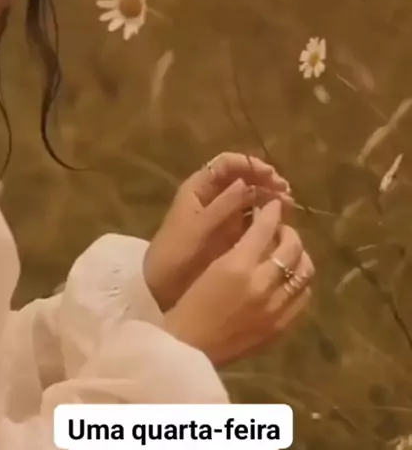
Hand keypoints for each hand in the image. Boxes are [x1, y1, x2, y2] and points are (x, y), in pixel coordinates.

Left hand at [144, 152, 292, 311]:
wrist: (162, 285)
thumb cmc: (176, 253)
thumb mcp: (199, 229)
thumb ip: (223, 206)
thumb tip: (246, 183)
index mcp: (198, 188)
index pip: (227, 164)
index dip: (250, 165)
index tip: (271, 175)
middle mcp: (210, 195)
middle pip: (241, 176)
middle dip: (264, 179)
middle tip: (285, 190)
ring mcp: (221, 212)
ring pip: (248, 194)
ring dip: (268, 195)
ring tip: (287, 204)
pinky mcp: (229, 230)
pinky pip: (250, 215)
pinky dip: (265, 214)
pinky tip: (279, 220)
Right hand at [164, 200, 313, 365]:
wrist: (188, 346)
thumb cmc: (189, 304)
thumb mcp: (210, 268)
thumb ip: (239, 248)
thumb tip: (258, 230)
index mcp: (238, 266)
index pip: (266, 228)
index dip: (272, 212)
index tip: (274, 205)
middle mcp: (262, 284)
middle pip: (292, 247)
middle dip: (289, 233)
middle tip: (281, 231)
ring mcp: (275, 308)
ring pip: (305, 272)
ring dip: (300, 257)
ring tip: (290, 254)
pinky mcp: (280, 326)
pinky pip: (302, 298)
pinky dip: (299, 284)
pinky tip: (290, 281)